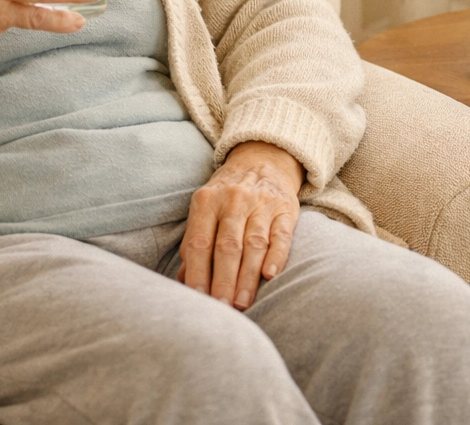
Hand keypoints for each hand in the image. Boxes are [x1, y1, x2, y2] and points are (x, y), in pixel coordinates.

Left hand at [178, 140, 302, 309]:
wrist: (262, 159)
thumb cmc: (226, 195)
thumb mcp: (205, 209)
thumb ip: (195, 242)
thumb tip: (184, 281)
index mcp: (207, 200)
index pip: (200, 242)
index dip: (198, 272)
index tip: (198, 300)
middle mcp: (234, 199)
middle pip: (227, 245)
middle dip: (223, 280)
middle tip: (221, 309)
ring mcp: (261, 203)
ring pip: (253, 244)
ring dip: (247, 277)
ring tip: (241, 304)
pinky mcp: (285, 209)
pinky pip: (281, 235)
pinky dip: (277, 256)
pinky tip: (270, 276)